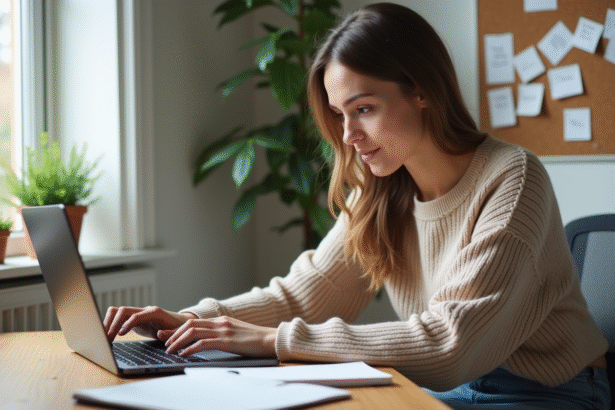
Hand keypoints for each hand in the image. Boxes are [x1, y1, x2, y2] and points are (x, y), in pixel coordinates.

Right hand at [104, 305, 196, 340]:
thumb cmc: (178, 327)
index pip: (137, 315)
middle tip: (106, 338)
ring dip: (109, 322)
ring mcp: (138, 313)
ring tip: (104, 337)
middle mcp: (144, 310)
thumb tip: (159, 334)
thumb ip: (170, 334)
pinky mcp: (134, 319)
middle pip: (123, 310)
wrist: (179, 322)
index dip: (127, 324)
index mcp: (154, 313)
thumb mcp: (178, 332)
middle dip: (113, 323)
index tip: (121, 334)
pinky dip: (111, 324)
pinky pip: (119, 318)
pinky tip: (108, 335)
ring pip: (118, 312)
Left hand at [160, 316, 276, 357]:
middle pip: (190, 325)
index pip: (194, 322)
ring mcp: (223, 330)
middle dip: (174, 335)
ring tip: (170, 351)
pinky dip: (190, 349)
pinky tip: (184, 355)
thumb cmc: (256, 340)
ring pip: (193, 332)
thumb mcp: (236, 334)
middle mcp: (220, 322)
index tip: (168, 336)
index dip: (178, 329)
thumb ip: (222, 334)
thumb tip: (209, 342)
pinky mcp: (227, 340)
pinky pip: (203, 343)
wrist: (271, 340)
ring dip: (178, 342)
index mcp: (221, 321)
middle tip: (165, 344)